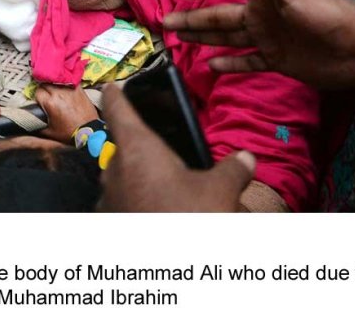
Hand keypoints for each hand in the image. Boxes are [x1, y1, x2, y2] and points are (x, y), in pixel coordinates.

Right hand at [34, 85, 98, 143]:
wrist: (89, 132)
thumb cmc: (69, 133)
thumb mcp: (49, 132)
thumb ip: (37, 125)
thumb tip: (30, 123)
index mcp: (50, 103)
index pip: (38, 92)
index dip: (38, 97)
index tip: (40, 101)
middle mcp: (59, 93)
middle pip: (45, 83)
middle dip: (44, 89)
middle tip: (46, 96)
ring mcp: (70, 90)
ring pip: (56, 80)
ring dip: (54, 85)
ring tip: (55, 91)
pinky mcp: (79, 89)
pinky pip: (69, 81)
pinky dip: (66, 83)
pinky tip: (65, 88)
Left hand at [98, 85, 254, 211]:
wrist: (168, 268)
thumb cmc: (189, 217)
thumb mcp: (220, 190)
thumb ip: (232, 169)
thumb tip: (246, 159)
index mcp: (137, 149)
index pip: (118, 109)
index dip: (116, 95)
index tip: (112, 86)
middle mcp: (114, 170)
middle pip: (125, 149)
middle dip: (144, 153)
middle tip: (167, 158)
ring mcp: (108, 200)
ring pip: (123, 180)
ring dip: (141, 182)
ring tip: (170, 193)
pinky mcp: (109, 224)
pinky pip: (122, 206)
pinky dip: (136, 206)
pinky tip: (159, 215)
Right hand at [164, 0, 354, 88]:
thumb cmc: (328, 12)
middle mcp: (262, 13)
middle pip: (220, 14)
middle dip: (193, 17)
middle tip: (166, 23)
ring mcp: (269, 37)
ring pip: (228, 37)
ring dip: (203, 37)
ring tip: (178, 40)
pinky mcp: (277, 60)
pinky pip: (247, 61)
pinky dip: (229, 63)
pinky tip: (210, 65)